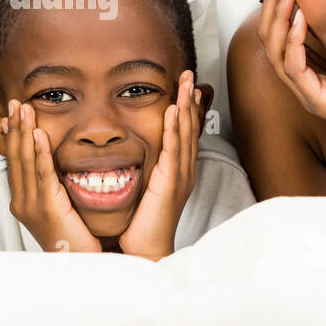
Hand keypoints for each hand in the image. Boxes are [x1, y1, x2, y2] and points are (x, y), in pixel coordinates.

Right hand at [4, 100, 100, 253]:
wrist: (79, 265)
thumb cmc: (73, 238)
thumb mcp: (56, 208)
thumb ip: (51, 187)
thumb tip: (51, 164)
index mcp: (21, 201)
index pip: (14, 162)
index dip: (12, 137)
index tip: (11, 116)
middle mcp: (21, 202)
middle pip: (15, 157)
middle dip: (15, 127)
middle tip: (15, 102)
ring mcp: (31, 206)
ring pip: (25, 161)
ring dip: (24, 132)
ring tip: (24, 109)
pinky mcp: (47, 207)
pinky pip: (42, 174)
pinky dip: (39, 152)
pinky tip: (38, 134)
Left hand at [118, 70, 199, 260]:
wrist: (146, 248)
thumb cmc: (142, 223)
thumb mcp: (145, 189)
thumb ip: (144, 169)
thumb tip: (134, 154)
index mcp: (177, 172)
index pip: (184, 133)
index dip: (187, 109)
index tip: (186, 88)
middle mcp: (183, 171)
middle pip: (189, 129)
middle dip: (190, 101)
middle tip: (189, 76)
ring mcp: (180, 177)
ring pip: (185, 135)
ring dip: (185, 108)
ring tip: (185, 86)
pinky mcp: (170, 184)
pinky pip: (172, 151)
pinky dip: (173, 129)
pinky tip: (173, 112)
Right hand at [259, 0, 325, 163]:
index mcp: (310, 65)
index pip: (279, 28)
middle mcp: (303, 79)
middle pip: (269, 35)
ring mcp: (308, 92)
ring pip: (275, 50)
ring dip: (279, 16)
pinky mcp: (319, 103)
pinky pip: (295, 69)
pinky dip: (294, 42)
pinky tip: (301, 19)